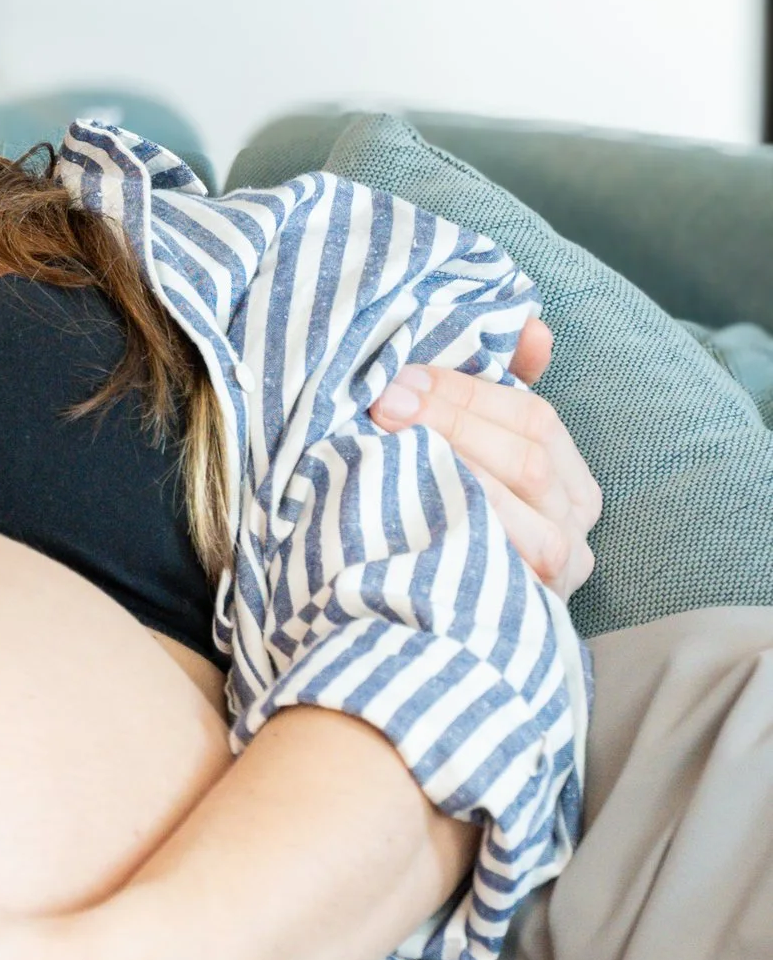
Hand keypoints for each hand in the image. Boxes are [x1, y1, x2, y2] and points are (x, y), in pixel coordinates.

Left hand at [368, 313, 600, 594]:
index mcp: (569, 482)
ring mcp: (558, 570)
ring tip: (386, 440)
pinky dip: (455, 516)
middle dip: (453, 419)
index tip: (403, 376)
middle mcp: (575, 526)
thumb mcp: (465, 452)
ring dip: (451, 461)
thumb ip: (492, 392)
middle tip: (385, 402)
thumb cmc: (440, 526)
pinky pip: (503, 552)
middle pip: (529, 454)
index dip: (469, 390)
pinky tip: (406, 498)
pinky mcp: (528, 604)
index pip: (535, 416)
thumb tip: (534, 328)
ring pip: (520, 496)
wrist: (411, 631)